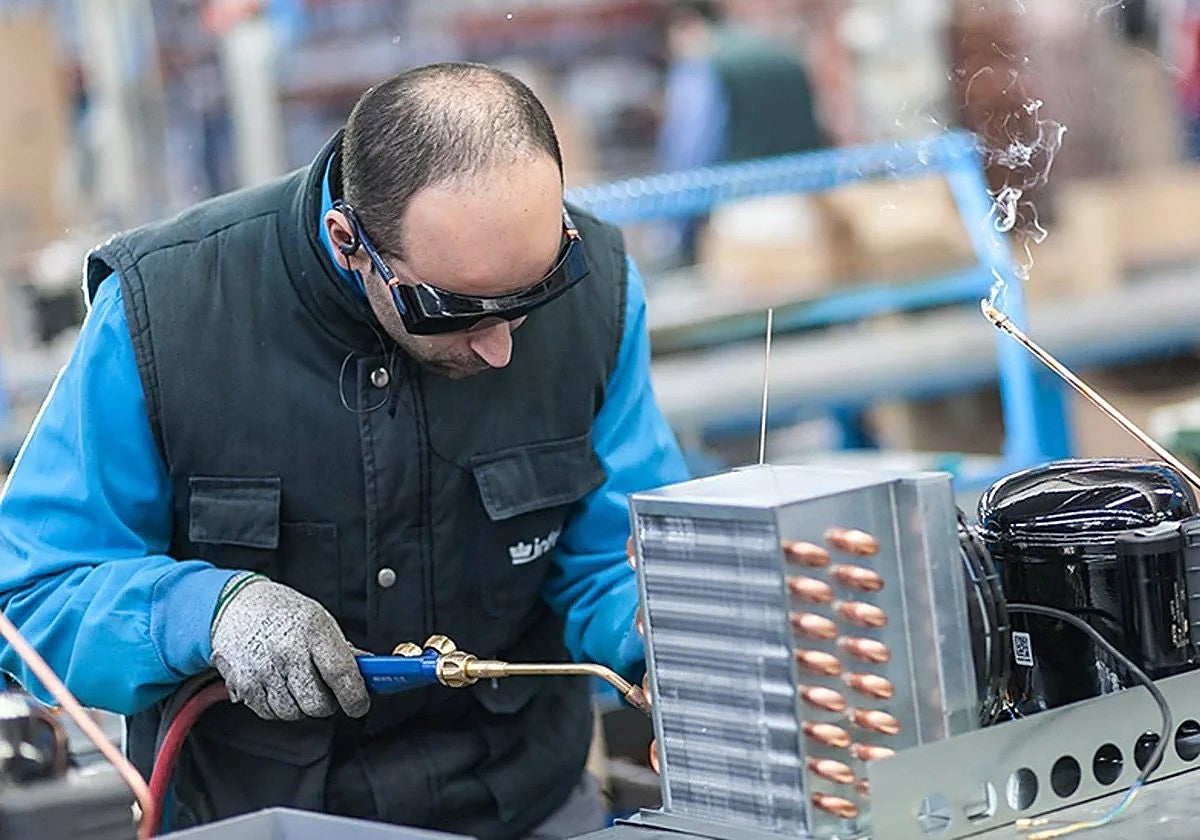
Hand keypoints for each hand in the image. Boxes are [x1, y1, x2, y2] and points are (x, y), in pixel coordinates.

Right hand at [210, 575, 369, 720]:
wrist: (237, 604)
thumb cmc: (283, 612)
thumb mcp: (321, 621)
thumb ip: (343, 650)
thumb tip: (369, 673)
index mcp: (313, 631)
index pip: (340, 674)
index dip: (355, 697)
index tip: (359, 705)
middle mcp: (287, 651)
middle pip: (316, 704)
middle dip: (326, 704)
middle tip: (325, 690)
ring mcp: (263, 669)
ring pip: (292, 713)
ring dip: (300, 706)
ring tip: (298, 683)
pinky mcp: (243, 684)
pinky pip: (269, 713)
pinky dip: (278, 706)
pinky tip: (279, 685)